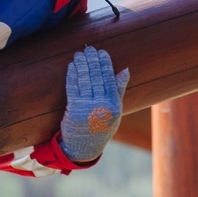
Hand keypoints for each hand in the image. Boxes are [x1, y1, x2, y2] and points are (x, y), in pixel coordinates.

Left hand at [59, 46, 128, 161]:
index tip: (101, 52)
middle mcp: (102, 106)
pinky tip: (72, 66)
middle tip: (89, 49)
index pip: (110, 78)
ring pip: (84, 80)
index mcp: (114, 105)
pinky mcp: (73, 109)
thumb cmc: (101, 126)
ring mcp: (87, 108)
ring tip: (79, 54)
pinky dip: (72, 74)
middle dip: (92, 60)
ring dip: (81, 64)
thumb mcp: (116, 111)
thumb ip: (119, 89)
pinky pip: (73, 87)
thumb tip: (126, 69)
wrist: (84, 147)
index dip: (105, 64)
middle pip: (96, 77)